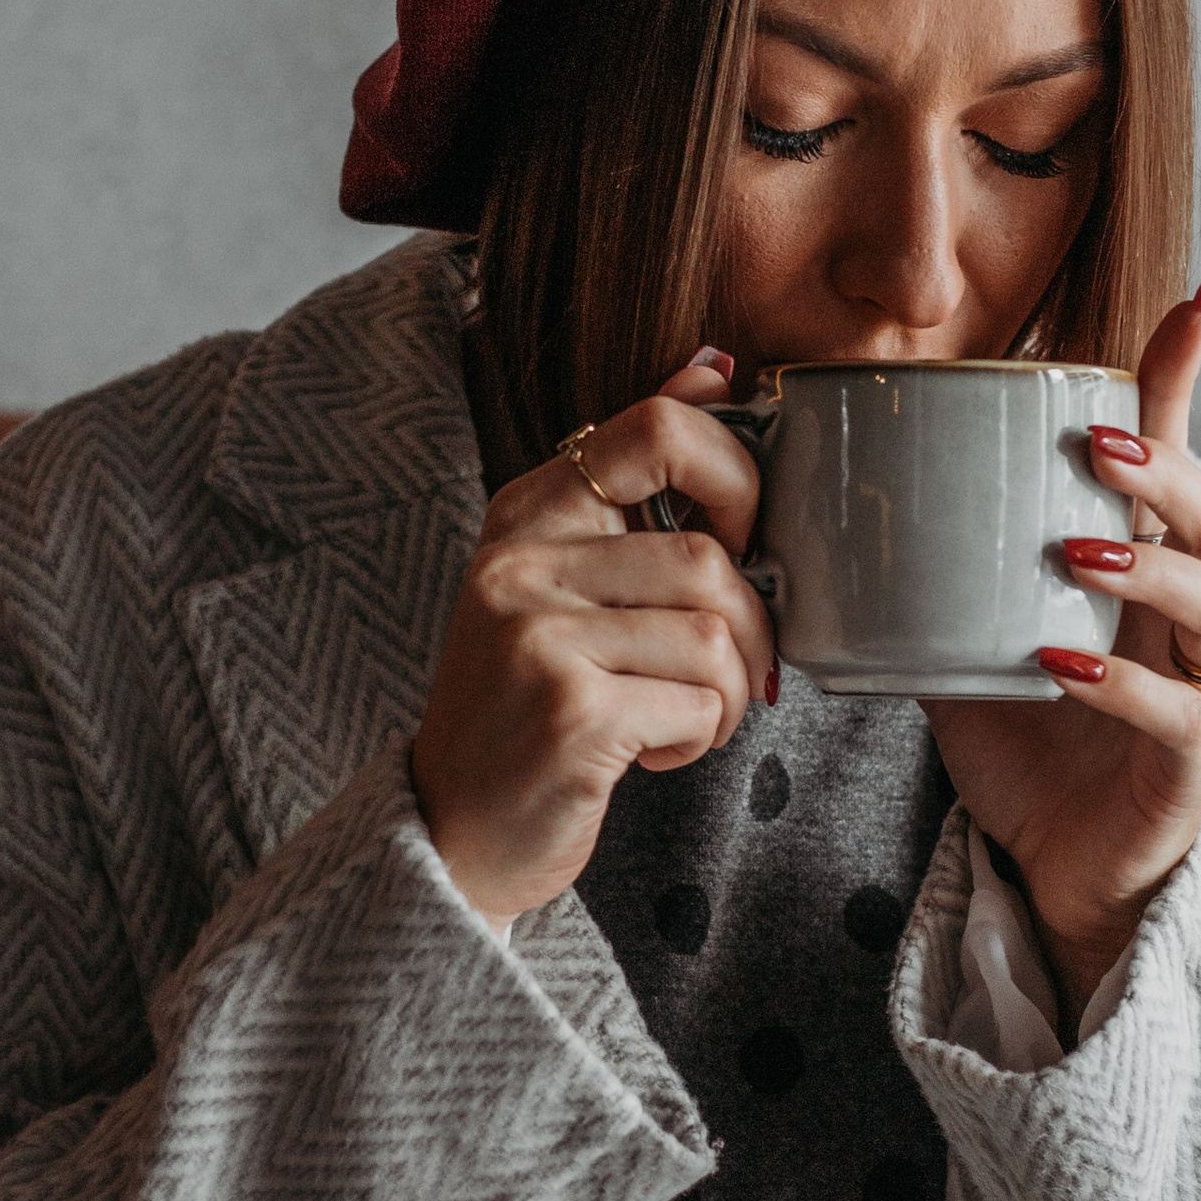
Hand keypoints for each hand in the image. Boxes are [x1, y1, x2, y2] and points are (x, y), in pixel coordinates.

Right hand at [413, 351, 776, 925]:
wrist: (452, 834)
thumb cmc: (528, 708)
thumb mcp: (563, 579)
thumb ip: (630, 478)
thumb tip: (711, 366)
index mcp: (525, 515)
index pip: (656, 428)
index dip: (734, 480)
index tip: (738, 543)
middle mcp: (520, 563)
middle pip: (710, 558)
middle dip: (748, 634)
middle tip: (723, 676)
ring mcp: (538, 635)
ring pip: (716, 634)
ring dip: (728, 695)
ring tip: (679, 719)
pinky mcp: (570, 711)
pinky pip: (701, 702)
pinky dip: (700, 737)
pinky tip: (650, 753)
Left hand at [924, 285, 1200, 1029]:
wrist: (1052, 866)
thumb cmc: (1024, 733)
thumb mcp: (976, 619)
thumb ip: (942, 552)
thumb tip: (848, 472)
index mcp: (1147, 564)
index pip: (1180, 459)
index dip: (1186, 386)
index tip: (1192, 307)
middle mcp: (1188, 617)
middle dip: (1169, 470)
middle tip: (1095, 444)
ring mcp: (1198, 691)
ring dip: (1153, 565)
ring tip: (1076, 546)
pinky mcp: (1184, 768)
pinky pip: (1174, 717)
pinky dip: (1121, 686)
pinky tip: (1063, 666)